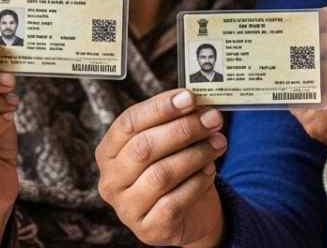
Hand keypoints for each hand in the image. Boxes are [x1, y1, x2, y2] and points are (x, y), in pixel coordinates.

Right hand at [96, 89, 227, 247]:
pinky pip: (174, 202)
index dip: (159, 108)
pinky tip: (210, 170)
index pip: (128, 123)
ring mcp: (126, 208)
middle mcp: (110, 180)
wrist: (187, 215)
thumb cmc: (174, 169)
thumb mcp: (168, 144)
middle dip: (182, 130)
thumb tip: (197, 104)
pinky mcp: (147, 229)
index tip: (189, 97)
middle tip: (212, 119)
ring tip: (218, 143)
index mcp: (108, 152)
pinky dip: (197, 182)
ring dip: (195, 155)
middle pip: (144, 148)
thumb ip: (174, 122)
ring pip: (160, 175)